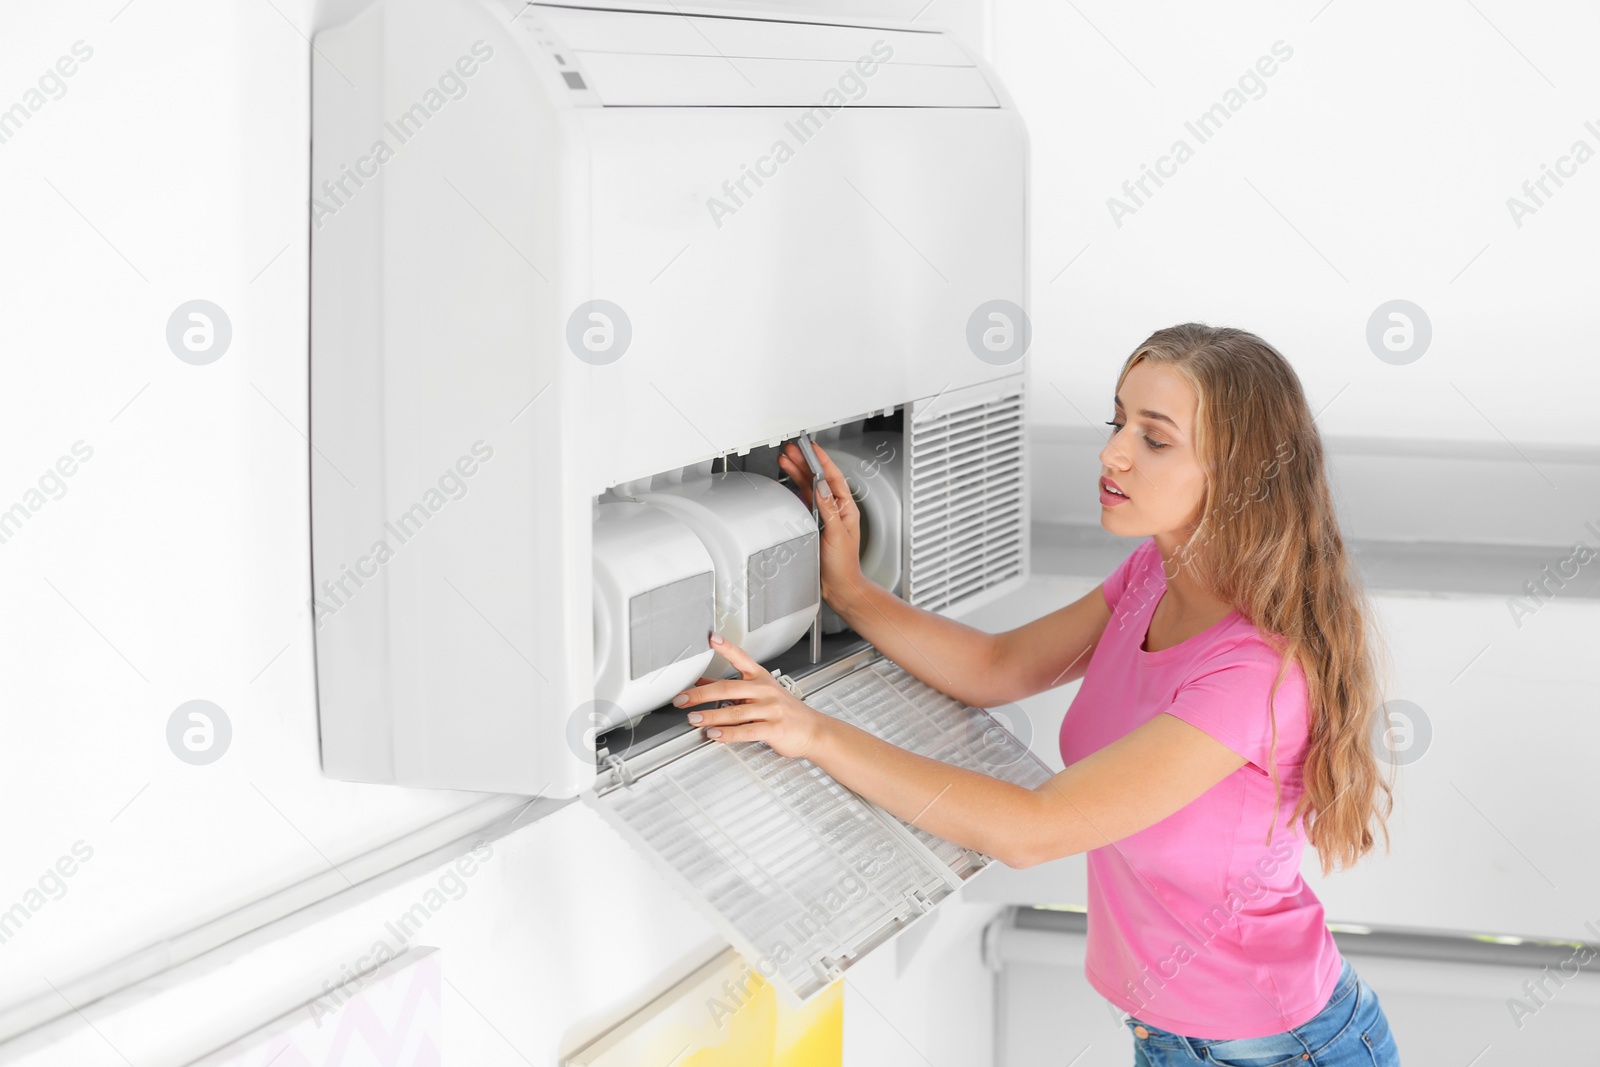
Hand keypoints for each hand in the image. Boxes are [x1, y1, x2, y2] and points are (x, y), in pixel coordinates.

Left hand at [672, 633, 830, 760]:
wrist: (813, 730)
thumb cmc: (786, 711)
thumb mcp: (761, 693)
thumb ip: (733, 689)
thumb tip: (703, 684)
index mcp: (761, 678)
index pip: (742, 658)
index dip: (726, 648)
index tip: (711, 638)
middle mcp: (765, 690)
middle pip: (729, 689)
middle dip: (701, 694)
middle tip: (682, 699)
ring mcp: (770, 709)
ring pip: (735, 712)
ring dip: (710, 716)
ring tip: (693, 719)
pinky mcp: (774, 728)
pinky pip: (746, 731)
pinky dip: (727, 734)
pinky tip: (714, 734)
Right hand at [776, 440, 869, 615]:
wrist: (839, 587)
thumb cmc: (844, 566)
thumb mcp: (837, 534)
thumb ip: (829, 509)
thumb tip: (822, 486)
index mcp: (846, 508)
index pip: (834, 477)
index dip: (822, 460)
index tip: (811, 447)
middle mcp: (836, 509)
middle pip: (819, 479)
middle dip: (805, 462)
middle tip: (791, 449)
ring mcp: (824, 516)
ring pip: (810, 488)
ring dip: (798, 473)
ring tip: (785, 460)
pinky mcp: (815, 524)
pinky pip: (804, 501)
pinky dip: (796, 489)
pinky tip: (789, 481)